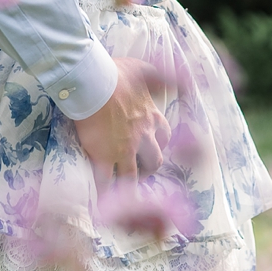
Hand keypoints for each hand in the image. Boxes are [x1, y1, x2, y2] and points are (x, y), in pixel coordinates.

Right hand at [72, 57, 170, 183]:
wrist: (92, 82)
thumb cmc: (116, 73)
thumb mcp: (145, 70)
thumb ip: (160, 78)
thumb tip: (179, 78)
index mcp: (152, 118)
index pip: (163, 137)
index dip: (158, 144)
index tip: (151, 146)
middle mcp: (142, 137)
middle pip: (154, 161)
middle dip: (149, 168)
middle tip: (139, 172)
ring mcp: (123, 150)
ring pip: (132, 176)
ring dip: (130, 186)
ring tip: (124, 194)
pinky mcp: (103, 157)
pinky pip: (105, 181)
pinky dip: (104, 192)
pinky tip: (101, 200)